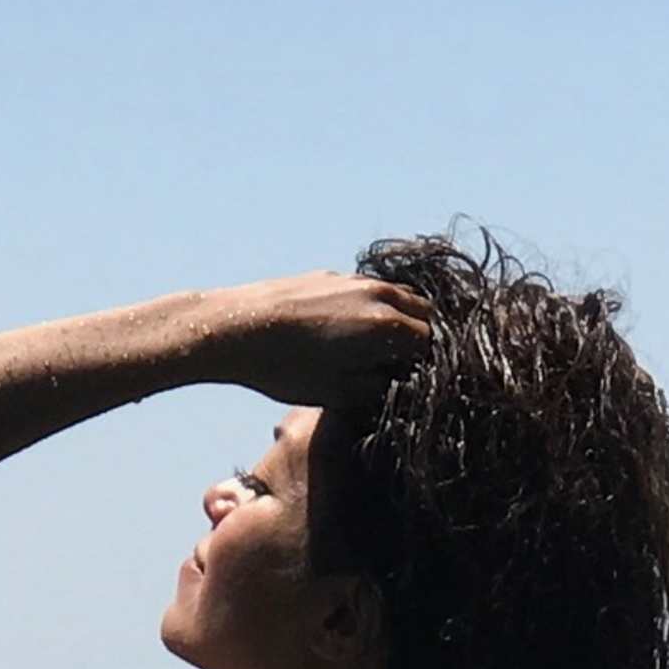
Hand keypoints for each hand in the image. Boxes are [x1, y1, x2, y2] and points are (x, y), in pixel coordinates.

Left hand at [204, 275, 433, 410]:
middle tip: (405, 365)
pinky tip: (349, 329)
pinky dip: (373, 307)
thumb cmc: (286, 368)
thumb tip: (403, 380)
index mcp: (388, 325)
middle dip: (421, 337)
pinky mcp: (330, 275)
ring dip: (400, 318)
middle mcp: (379, 295)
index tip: (416, 382)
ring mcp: (354, 280)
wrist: (235, 326)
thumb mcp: (340, 392)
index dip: (428, 366)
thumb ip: (381, 386)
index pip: (433, 344)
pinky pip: (367, 289)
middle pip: (424, 313)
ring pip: (397, 295)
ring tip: (381, 347)